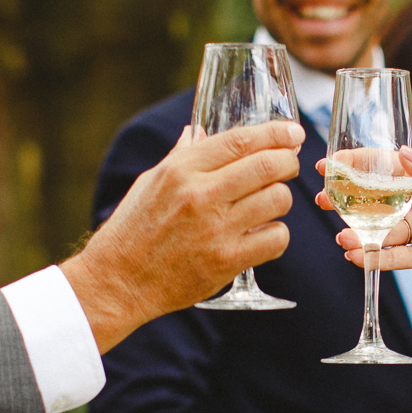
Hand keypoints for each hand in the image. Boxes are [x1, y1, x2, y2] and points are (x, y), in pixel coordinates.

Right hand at [69, 122, 303, 349]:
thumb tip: (198, 131)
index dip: (275, 133)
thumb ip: (181, 156)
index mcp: (181, 170)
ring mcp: (216, 229)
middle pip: (268, 166)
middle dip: (288, 161)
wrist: (118, 281)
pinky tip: (261, 235)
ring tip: (268, 204)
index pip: (241, 140)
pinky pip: (275, 239)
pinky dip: (275, 235)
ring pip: (278, 200)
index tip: (293, 132)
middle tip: (289, 165)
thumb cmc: (132, 229)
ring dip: (281, 199)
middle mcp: (201, 194)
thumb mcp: (150, 182)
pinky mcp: (227, 261)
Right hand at [317, 148, 411, 284]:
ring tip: (341, 236)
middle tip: (320, 199)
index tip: (329, 162)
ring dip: (359, 233)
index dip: (356, 164)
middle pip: (375, 201)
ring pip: (381, 231)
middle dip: (347, 200)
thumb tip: (402, 152)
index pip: (384, 167)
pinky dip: (374, 258)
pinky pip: (394, 257)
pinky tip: (355, 256)